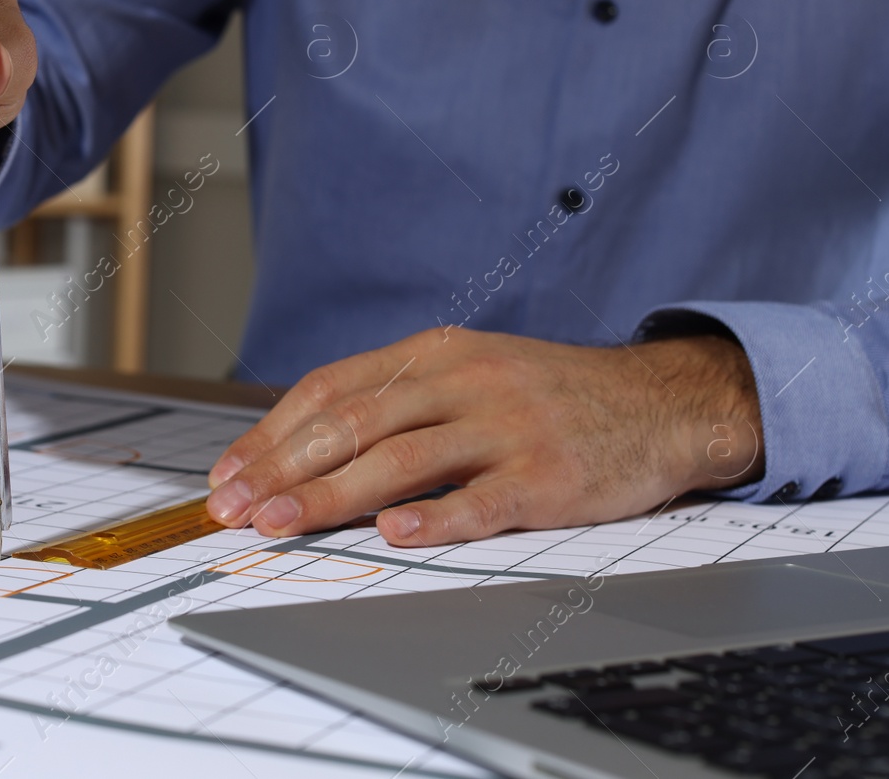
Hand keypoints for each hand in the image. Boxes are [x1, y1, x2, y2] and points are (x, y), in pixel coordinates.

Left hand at [205, 327, 763, 546]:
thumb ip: (397, 402)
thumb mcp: (468, 374)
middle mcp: (463, 381)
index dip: (271, 433)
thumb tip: (302, 449)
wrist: (660, 402)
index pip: (331, 389)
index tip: (228, 474)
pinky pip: (482, 499)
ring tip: (279, 523)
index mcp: (434, 354)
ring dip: (330, 494)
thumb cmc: (546, 397)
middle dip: (281, 468)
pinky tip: (394, 535)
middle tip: (233, 508)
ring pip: (402, 459)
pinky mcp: (548, 475)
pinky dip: (436, 518)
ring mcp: (506, 426)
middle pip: (353, 422)